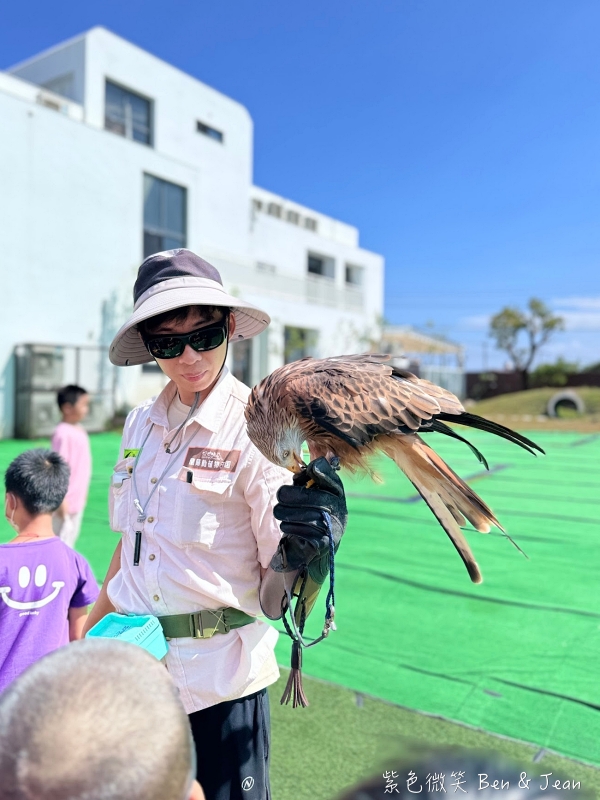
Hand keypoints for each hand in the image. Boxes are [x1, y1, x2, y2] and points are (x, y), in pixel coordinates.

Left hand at [271, 457, 346, 584]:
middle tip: (280, 495)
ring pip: (301, 514)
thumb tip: (314, 465)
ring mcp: (332, 527)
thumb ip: (310, 478)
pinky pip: (299, 530)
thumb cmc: (310, 511)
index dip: (319, 472)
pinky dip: (288, 527)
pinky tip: (287, 525)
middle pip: (311, 497)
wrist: (315, 545)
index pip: (331, 478)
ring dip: (285, 512)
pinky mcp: (322, 542)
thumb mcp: (312, 492)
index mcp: (338, 494)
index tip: (305, 472)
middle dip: (289, 495)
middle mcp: (340, 510)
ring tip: (281, 512)